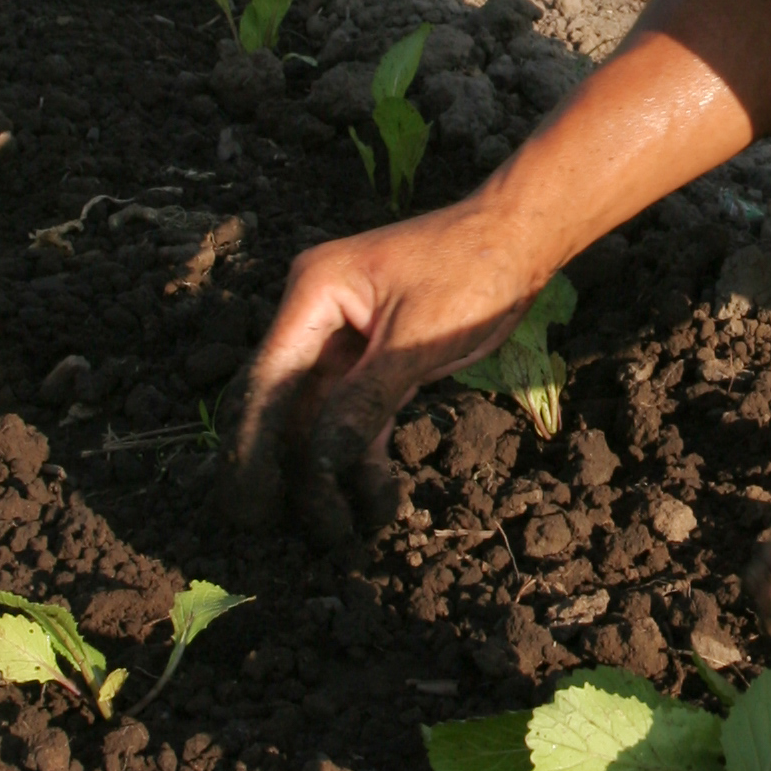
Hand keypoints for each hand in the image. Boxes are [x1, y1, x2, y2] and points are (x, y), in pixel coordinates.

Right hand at [226, 206, 545, 546]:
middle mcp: (316, 316)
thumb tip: (320, 464)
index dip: (253, 445)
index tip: (250, 502)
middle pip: (286, 404)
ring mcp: (344, 338)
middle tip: (278, 529)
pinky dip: (361, 455)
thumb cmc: (471, 270)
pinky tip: (370, 500)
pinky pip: (355, 414)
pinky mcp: (374, 358)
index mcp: (313, 294)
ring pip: (319, 417)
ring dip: (326, 472)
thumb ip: (364, 401)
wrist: (520, 239)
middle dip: (284, 468)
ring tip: (334, 531)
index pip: (268, 380)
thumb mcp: (416, 339)